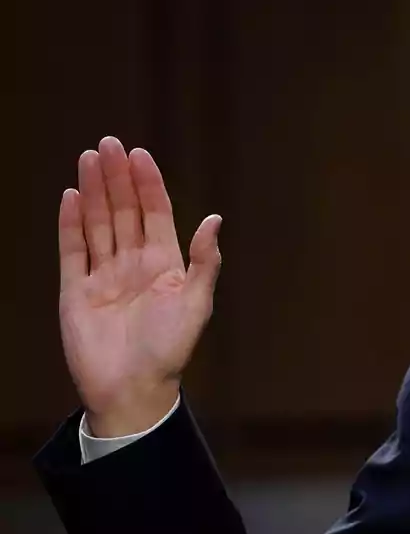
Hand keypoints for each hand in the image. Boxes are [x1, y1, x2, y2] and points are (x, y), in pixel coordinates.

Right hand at [58, 136, 222, 436]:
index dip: (148, 184)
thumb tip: (214, 218)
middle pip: (124, 211)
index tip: (140, 154)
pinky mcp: (75, 291)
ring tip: (89, 158)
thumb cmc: (170, 350)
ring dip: (94, 191)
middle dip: (117, 177)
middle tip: (109, 143)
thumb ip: (205, 261)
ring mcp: (103, 275)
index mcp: (164, 263)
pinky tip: (72, 197)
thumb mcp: (196, 303)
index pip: (155, 213)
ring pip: (98, 223)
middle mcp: (133, 263)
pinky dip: (71, 224)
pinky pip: (72, 251)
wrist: (133, 390)